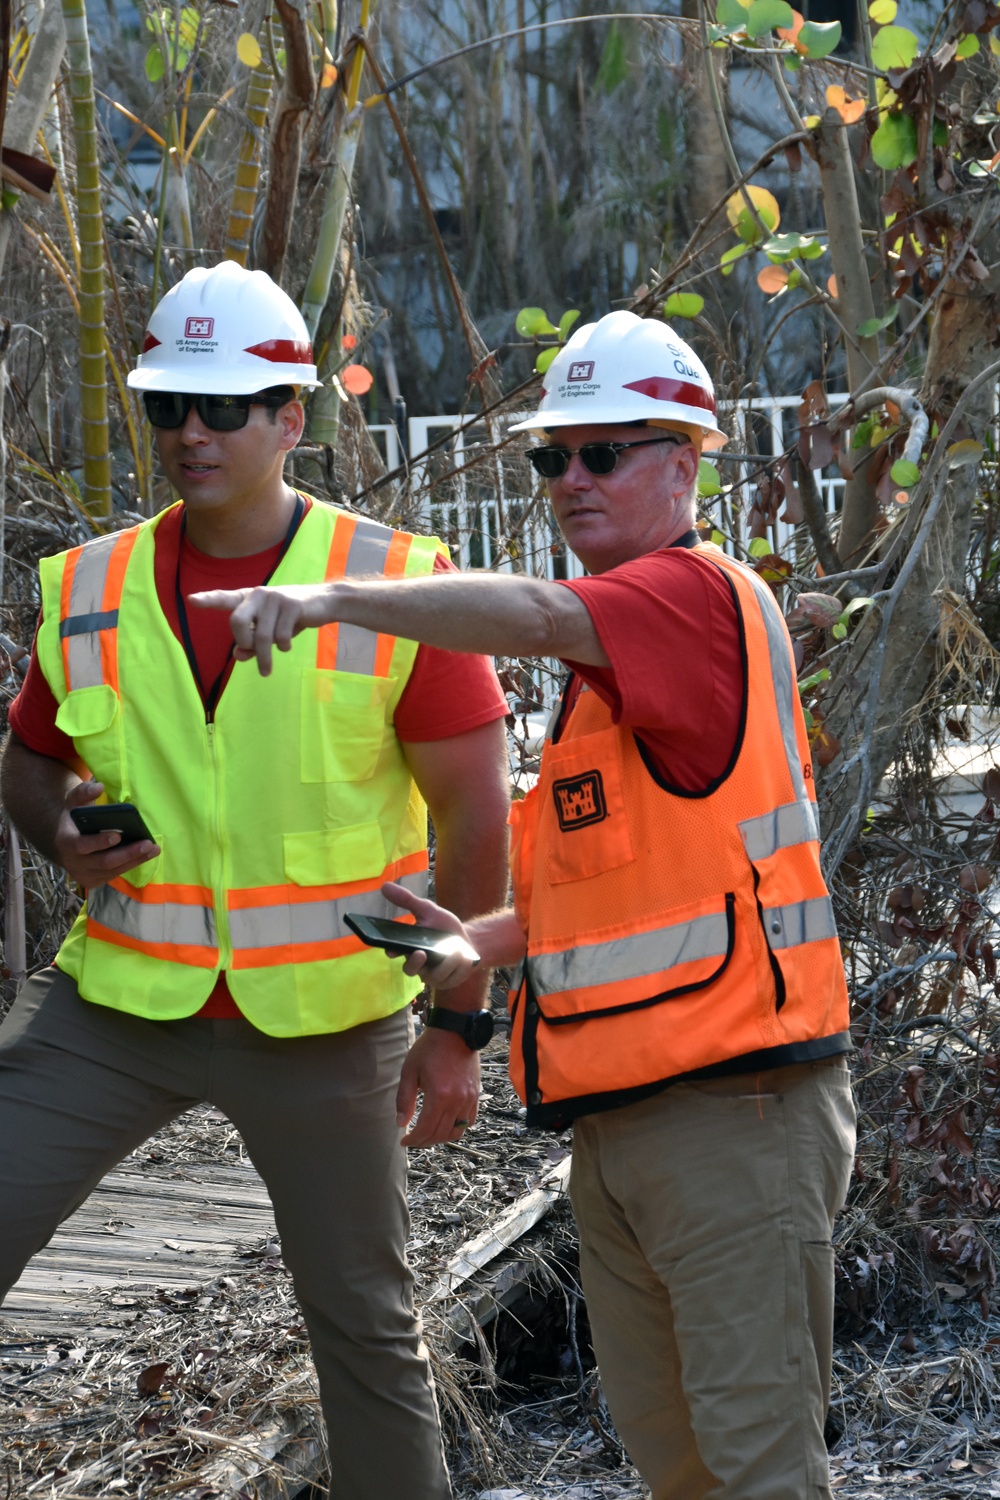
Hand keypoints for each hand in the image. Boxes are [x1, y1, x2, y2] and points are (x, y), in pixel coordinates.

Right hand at [55, 781, 159, 888]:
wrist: (66, 842)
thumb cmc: (75, 819)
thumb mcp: (74, 803)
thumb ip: (84, 792)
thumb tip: (99, 787)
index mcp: (66, 842)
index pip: (82, 845)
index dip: (100, 842)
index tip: (118, 835)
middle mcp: (74, 862)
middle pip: (104, 861)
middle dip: (127, 853)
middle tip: (147, 844)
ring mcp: (84, 874)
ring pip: (113, 870)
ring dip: (135, 860)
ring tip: (153, 849)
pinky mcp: (95, 880)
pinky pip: (116, 874)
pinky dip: (132, 865)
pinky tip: (146, 855)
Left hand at [189, 584, 336, 675]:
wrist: (324, 602)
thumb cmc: (290, 618)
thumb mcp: (269, 631)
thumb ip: (251, 643)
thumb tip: (238, 655)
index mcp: (249, 598)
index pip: (225, 599)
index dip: (208, 600)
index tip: (191, 600)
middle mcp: (259, 594)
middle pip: (237, 622)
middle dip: (243, 644)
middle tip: (251, 654)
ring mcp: (275, 598)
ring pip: (262, 636)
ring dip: (264, 657)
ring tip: (266, 670)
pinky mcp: (292, 605)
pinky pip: (281, 637)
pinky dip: (283, 647)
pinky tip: (287, 646)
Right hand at [381, 881, 480, 989]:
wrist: (468, 941)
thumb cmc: (444, 927)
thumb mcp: (427, 910)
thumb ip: (407, 900)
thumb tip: (384, 886)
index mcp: (408, 948)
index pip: (394, 952)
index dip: (391, 952)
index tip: (392, 950)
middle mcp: (417, 965)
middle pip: (409, 970)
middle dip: (414, 963)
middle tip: (421, 952)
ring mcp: (431, 976)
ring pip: (435, 975)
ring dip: (447, 961)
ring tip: (457, 949)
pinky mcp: (446, 982)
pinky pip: (451, 979)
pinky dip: (459, 966)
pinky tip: (465, 958)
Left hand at [396, 1026, 479, 1147]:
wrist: (455, 1031)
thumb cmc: (429, 1048)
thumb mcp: (410, 1071)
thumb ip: (404, 1099)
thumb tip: (401, 1123)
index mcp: (439, 1095)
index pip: (426, 1129)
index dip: (414, 1140)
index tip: (404, 1141)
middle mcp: (457, 1100)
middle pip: (441, 1134)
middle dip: (424, 1141)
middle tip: (413, 1139)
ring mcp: (469, 1098)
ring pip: (456, 1131)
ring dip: (441, 1137)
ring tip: (428, 1134)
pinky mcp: (476, 1094)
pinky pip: (469, 1120)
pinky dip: (457, 1127)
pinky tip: (445, 1123)